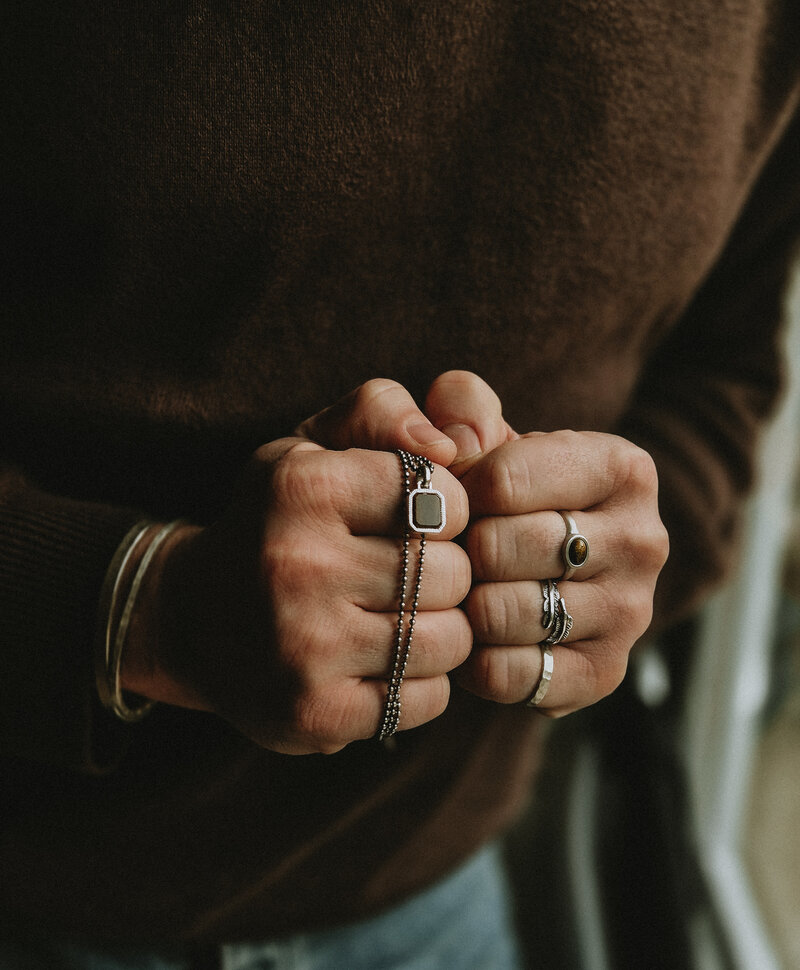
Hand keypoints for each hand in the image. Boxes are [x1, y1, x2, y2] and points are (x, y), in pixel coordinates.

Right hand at [123, 381, 470, 753]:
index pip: (444, 497)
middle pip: (453, 573)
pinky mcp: (315, 715)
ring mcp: (305, 649)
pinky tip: (382, 662)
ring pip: (450, 640)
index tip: (417, 520)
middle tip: (408, 574)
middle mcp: (299, 566)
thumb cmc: (273, 522)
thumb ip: (381, 412)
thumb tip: (455, 443)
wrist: (191, 618)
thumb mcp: (310, 448)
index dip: (447, 509)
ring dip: (439, 630)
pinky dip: (422, 682)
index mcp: (303, 489)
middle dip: (445, 572)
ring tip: (398, 617)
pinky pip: (429, 698)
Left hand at [427, 371, 668, 716]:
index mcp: (623, 467)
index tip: (451, 499)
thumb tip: (450, 442)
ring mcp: (631, 613)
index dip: (452, 493)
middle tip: (449, 551)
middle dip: (455, 550)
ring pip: (501, 613)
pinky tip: (477, 636)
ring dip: (461, 605)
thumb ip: (460, 406)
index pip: (503, 479)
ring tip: (461, 589)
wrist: (531, 565)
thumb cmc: (500, 489)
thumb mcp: (483, 430)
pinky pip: (509, 675)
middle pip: (500, 548)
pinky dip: (473, 659)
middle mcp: (643, 540)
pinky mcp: (604, 673)